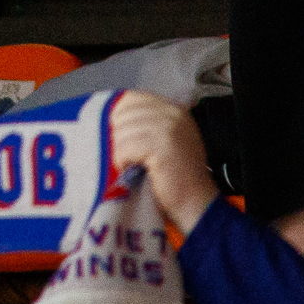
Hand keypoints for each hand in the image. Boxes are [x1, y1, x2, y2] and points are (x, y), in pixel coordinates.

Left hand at [108, 92, 221, 236]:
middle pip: (123, 114)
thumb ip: (144, 123)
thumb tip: (108, 115)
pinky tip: (135, 171)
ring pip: (121, 132)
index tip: (117, 136)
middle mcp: (173, 113)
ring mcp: (168, 128)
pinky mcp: (161, 146)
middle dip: (118, 137)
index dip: (117, 117)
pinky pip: (124, 148)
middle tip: (128, 157)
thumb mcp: (164, 140)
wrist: (195, 204)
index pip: (131, 98)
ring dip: (120, 152)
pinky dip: (123, 162)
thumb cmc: (174, 176)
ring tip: (134, 166)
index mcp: (173, 108)